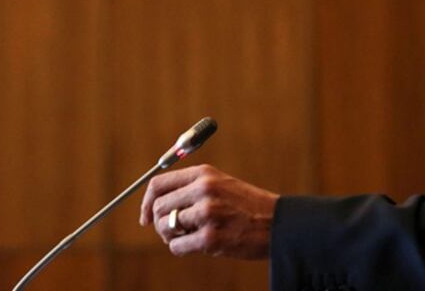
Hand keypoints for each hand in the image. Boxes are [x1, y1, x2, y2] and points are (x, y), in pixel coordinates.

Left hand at [139, 164, 278, 258]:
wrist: (278, 223)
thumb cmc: (247, 207)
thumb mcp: (221, 185)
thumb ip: (191, 188)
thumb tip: (155, 205)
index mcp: (204, 174)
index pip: (158, 184)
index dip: (146, 202)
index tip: (145, 217)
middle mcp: (204, 189)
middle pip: (158, 207)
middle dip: (159, 223)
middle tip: (173, 232)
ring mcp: (207, 213)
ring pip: (165, 227)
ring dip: (171, 237)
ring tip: (190, 237)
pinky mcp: (211, 237)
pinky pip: (176, 246)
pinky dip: (181, 249)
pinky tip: (198, 246)